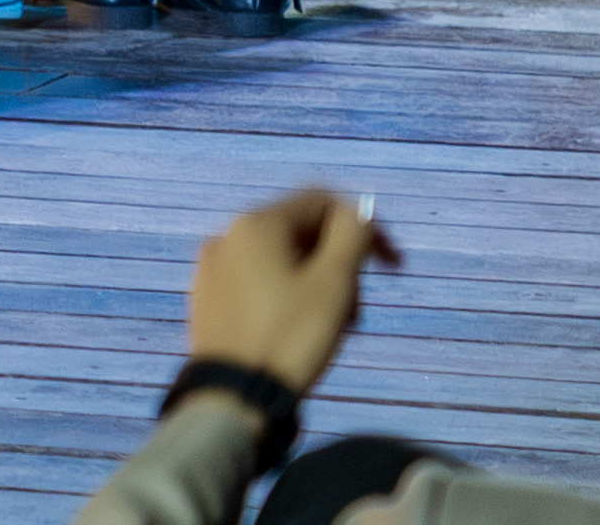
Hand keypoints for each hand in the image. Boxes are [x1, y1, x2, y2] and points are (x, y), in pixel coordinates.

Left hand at [179, 186, 394, 396]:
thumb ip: (351, 237)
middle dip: (338, 265)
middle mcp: (227, 235)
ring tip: (332, 327)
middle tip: (356, 310)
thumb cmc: (290, 337)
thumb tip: (357, 213)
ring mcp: (212, 267)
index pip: (322, 203)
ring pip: (281, 261)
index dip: (364, 228)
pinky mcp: (208, 298)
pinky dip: (287, 297)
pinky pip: (258, 283)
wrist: (233, 395)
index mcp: (256, 224)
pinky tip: (299, 332)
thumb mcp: (333, 284)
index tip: (392, 264)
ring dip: (316, 284)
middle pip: (301, 234)